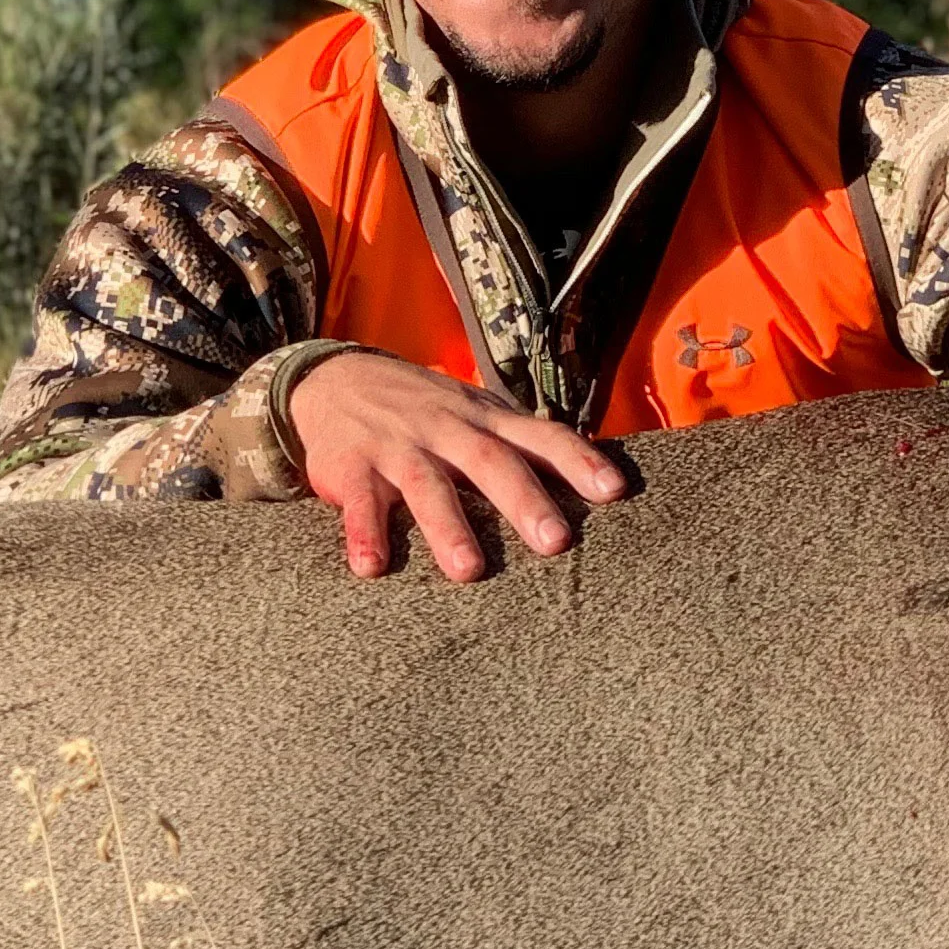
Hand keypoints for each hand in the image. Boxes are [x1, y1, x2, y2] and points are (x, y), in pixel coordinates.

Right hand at [282, 349, 624, 581]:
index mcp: (485, 419)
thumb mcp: (476, 412)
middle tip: (556, 542)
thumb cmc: (425, 409)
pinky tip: (372, 567)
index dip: (578, 460)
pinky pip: (359, 505)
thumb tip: (600, 480)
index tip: (614, 491)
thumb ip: (524, 443)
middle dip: (524, 501)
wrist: (334, 378)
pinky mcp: (351, 468)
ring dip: (448, 528)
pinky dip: (365, 534)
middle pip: (490, 462)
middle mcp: (447, 429)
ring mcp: (398, 447)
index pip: (541, 435)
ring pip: (428, 487)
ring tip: (469, 570)